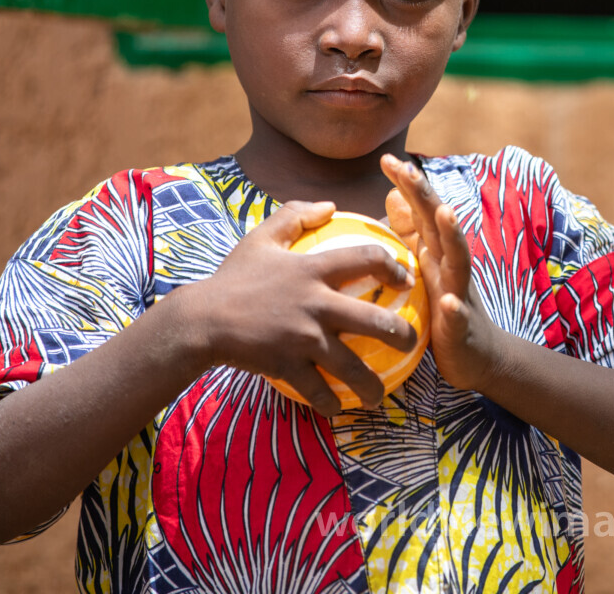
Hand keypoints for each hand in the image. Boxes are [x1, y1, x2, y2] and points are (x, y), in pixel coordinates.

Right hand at [180, 199, 418, 414]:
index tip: (406, 280)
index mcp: (313, 269)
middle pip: (375, 319)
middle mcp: (316, 303)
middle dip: (402, 334)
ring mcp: (303, 338)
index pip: (367, 259)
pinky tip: (338, 408)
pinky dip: (330, 403)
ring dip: (372, 384)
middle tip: (412, 342)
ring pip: (352, 366)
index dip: (394, 267)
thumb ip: (295, 214)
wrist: (201, 319)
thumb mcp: (261, 237)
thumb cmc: (233, 277)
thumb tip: (331, 205)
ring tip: (381, 396)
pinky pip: (318, 390)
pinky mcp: (287, 365)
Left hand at [380, 154, 505, 391]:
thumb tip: (390, 198)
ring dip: (452, 235)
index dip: (408, 185)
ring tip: (444, 212)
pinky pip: (458, 315)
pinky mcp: (462, 325)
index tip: (387, 160)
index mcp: (437, 251)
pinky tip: (448, 302)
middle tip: (409, 170)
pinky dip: (454, 307)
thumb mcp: (423, 269)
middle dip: (427, 196)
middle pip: (440, 224)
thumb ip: (409, 235)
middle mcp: (450, 265)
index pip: (422, 210)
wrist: (478, 357)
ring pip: (458, 259)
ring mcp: (459, 292)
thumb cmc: (442, 310)